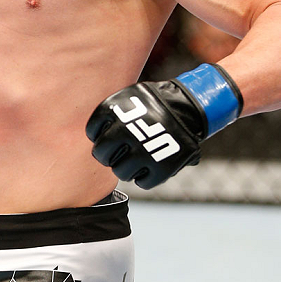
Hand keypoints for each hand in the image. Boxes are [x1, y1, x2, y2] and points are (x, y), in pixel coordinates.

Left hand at [86, 64, 241, 189]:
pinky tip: (149, 166)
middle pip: (102, 154)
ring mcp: (141, 152)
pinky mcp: (159, 168)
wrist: (188, 106)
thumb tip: (94, 135)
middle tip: (116, 154)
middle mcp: (123, 132)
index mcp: (113, 111)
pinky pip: (142, 183)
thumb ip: (111, 115)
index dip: (98, 136)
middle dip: (107, 156)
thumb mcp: (129, 98)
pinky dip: (145, 178)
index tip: (106, 136)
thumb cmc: (154, 103)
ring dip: (126, 168)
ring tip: (135, 160)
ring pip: (120, 172)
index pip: (92, 131)